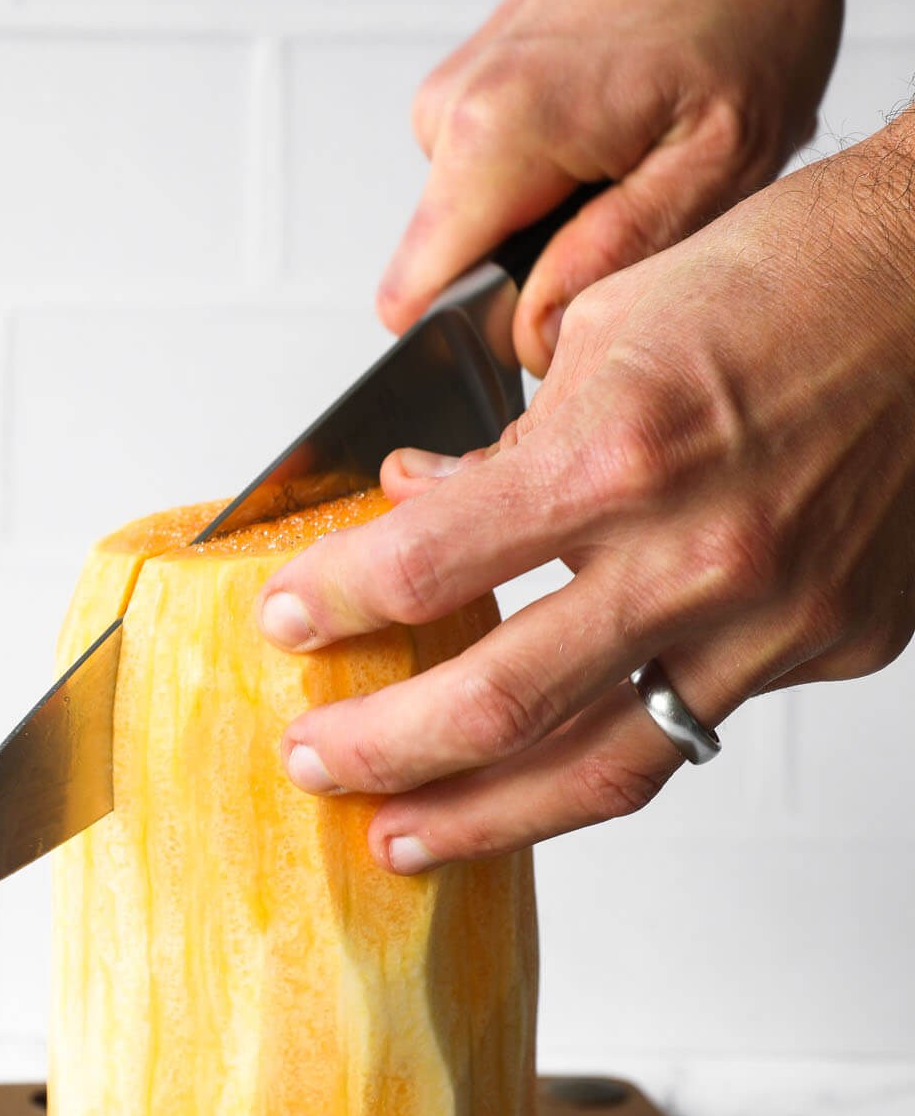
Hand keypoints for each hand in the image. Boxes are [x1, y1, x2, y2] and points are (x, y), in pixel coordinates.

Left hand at [258, 131, 914, 867]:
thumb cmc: (786, 277)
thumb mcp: (605, 326)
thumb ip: (504, 440)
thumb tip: (418, 503)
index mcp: (620, 451)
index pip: (424, 564)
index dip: (330, 606)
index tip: (283, 624)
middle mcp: (697, 551)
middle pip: (495, 704)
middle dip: (379, 749)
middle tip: (314, 762)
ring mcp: (774, 617)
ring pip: (604, 768)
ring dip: (482, 818)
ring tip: (405, 839)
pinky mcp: (833, 646)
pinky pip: (701, 723)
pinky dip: (615, 746)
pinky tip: (555, 763)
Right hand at [377, 0, 847, 372]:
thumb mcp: (717, 159)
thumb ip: (610, 261)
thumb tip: (532, 337)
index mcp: (494, 134)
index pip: (418, 301)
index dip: (493, 340)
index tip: (569, 322)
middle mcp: (449, 111)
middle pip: (462, 272)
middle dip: (546, 277)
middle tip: (648, 212)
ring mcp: (454, 94)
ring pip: (487, 230)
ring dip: (565, 223)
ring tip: (648, 157)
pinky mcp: (472, 84)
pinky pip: (499, 182)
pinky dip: (564, 178)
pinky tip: (626, 128)